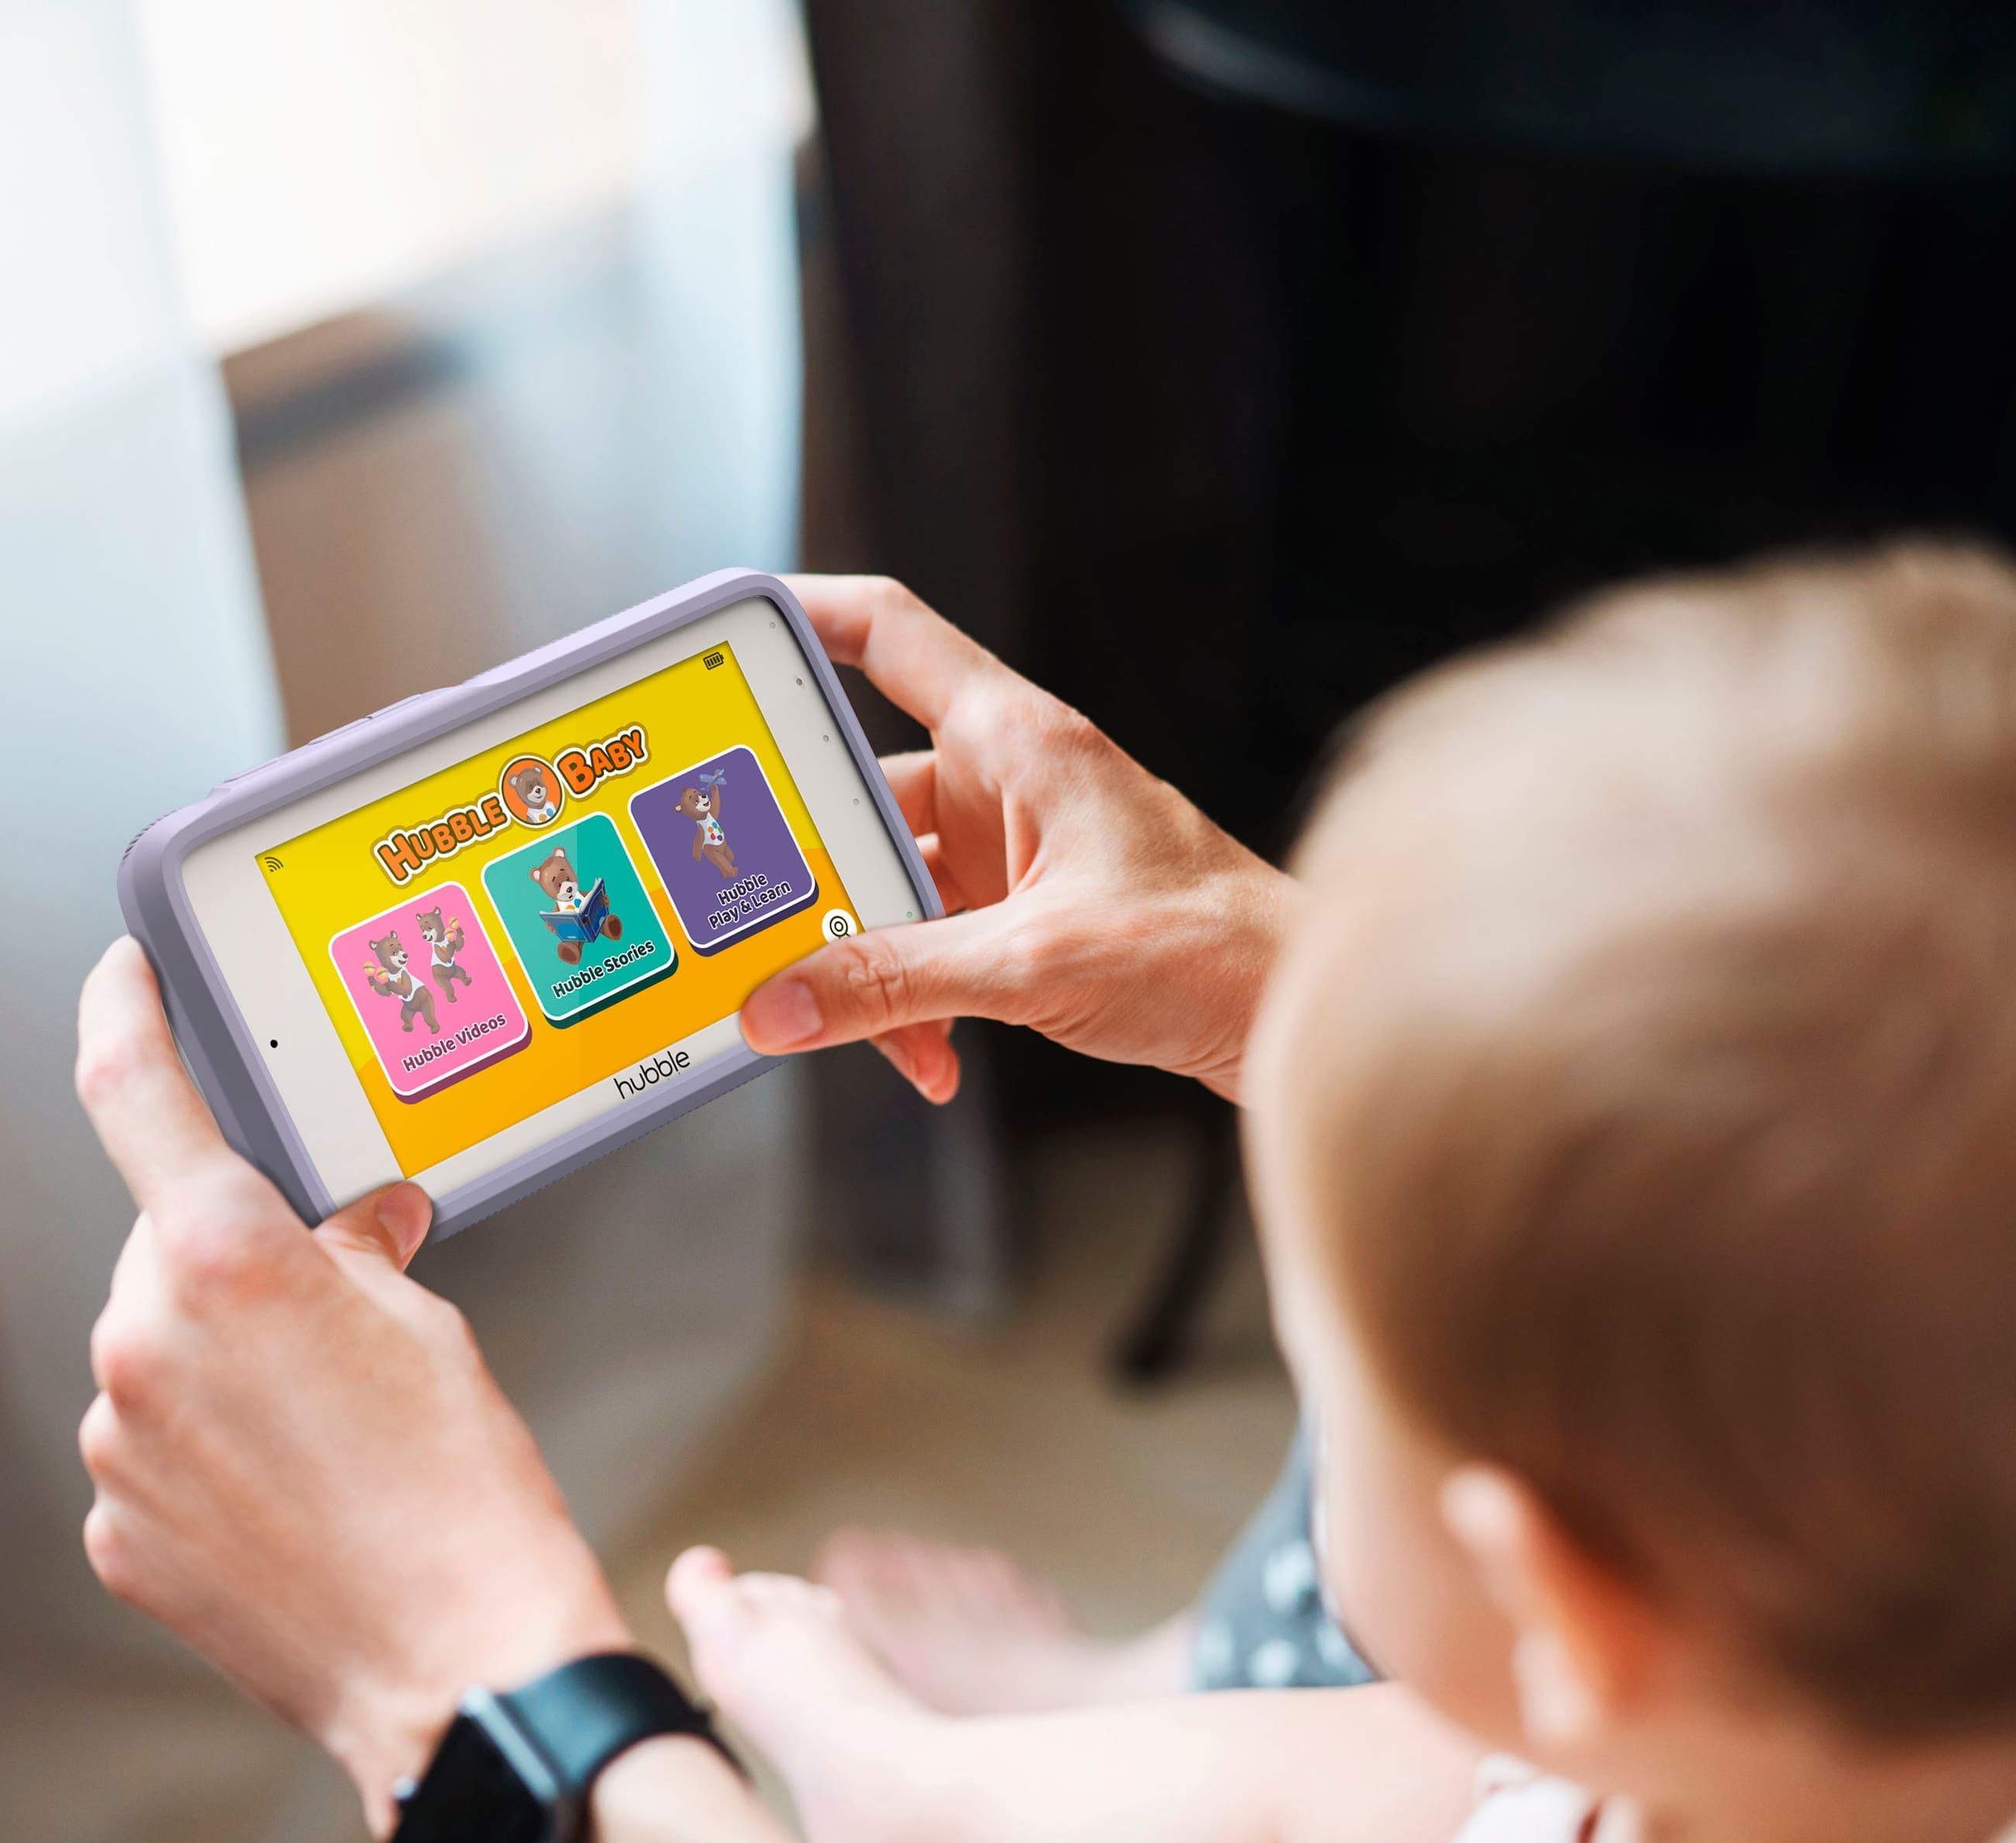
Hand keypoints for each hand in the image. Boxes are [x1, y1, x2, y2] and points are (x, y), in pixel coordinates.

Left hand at [74, 939, 628, 1834]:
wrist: (458, 1669)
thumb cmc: (460, 1494)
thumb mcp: (426, 1327)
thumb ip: (354, 1255)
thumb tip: (348, 1229)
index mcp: (223, 1258)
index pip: (136, 1095)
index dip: (120, 1017)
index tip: (119, 979)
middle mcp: (142, 1341)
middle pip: (166, 1251)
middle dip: (233, 1263)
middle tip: (327, 1318)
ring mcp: (117, 1445)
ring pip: (156, 1358)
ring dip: (219, 1368)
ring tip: (325, 1439)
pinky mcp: (116, 1533)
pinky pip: (150, 1455)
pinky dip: (205, 1457)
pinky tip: (288, 1501)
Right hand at [740, 577, 1293, 1102]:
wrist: (1293, 1017)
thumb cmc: (1213, 951)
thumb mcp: (1032, 965)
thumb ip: (894, 984)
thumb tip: (781, 1004)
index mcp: (1017, 738)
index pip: (886, 635)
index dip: (798, 617)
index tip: (722, 636)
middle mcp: (1008, 778)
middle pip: (861, 793)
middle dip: (820, 876)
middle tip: (767, 925)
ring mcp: (1013, 846)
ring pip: (889, 883)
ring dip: (871, 962)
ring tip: (874, 1026)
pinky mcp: (1023, 911)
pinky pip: (928, 939)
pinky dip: (915, 996)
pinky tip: (929, 1052)